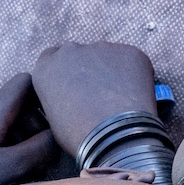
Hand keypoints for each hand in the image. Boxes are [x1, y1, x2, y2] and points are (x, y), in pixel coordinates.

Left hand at [0, 74, 54, 184]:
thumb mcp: (11, 167)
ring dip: (18, 138)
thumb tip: (57, 137)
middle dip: (34, 127)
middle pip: (16, 104)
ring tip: (23, 167)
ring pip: (2, 119)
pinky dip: (1, 143)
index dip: (44, 98)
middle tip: (42, 156)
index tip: (55, 123)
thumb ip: (40, 149)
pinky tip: (1, 168)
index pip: (26, 82)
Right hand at [32, 42, 160, 156]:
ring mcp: (101, 48)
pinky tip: (136, 96)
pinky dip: (135, 75)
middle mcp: (70, 51)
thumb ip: (60, 98)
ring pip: (107, 57)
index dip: (66, 72)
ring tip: (121, 100)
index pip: (52, 58)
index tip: (75, 85)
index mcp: (47, 67)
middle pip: (80, 55)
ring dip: (112, 72)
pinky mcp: (129, 52)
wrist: (113, 136)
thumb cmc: (79, 136)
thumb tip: (72, 99)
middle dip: (89, 69)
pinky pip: (132, 61)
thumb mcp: (55, 120)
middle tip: (101, 95)